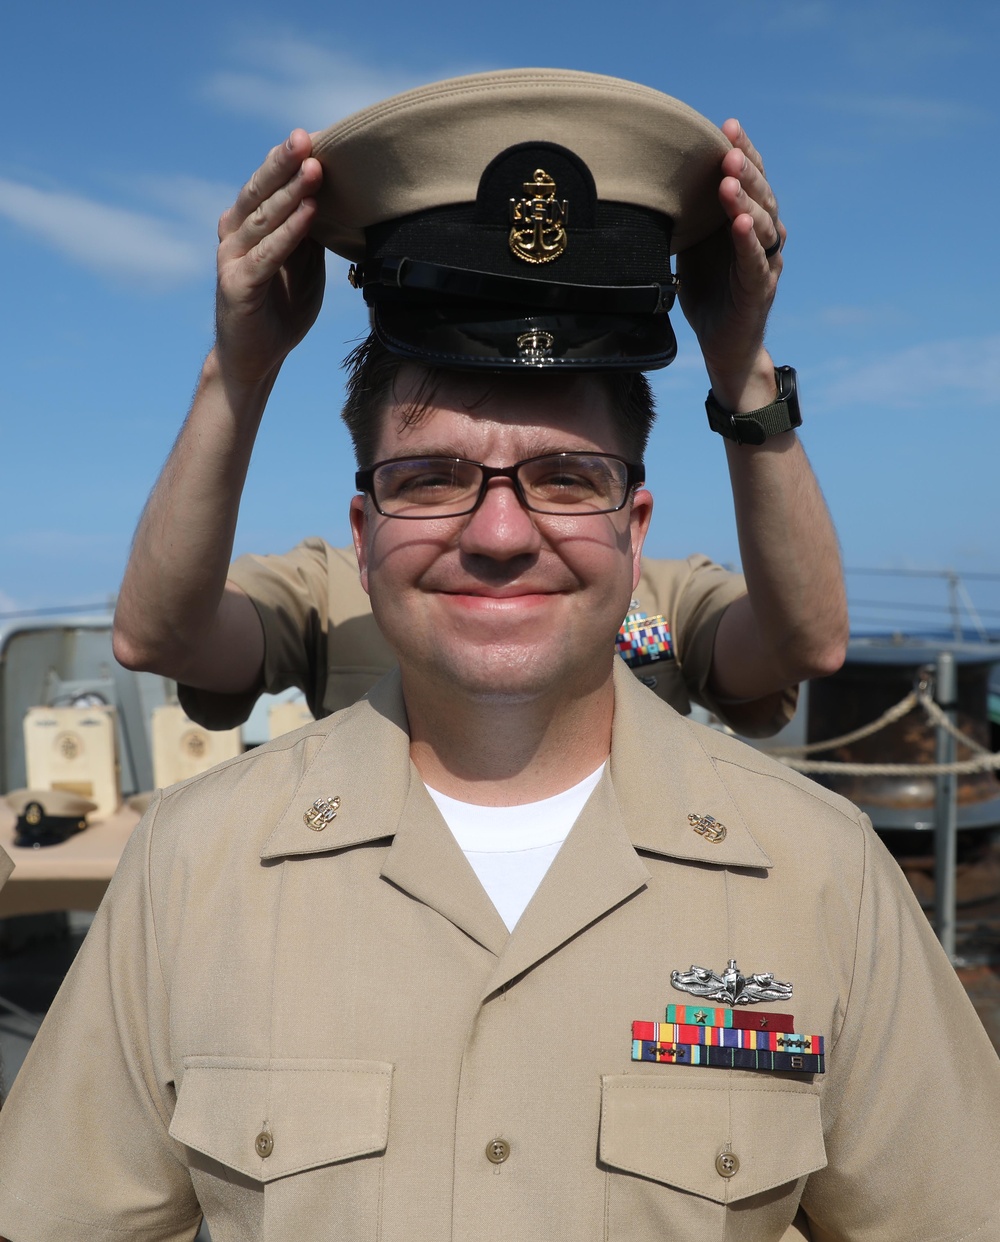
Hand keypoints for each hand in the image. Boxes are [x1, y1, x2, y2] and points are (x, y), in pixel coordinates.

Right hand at [214, 129, 325, 387]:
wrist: (255, 359)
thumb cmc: (280, 310)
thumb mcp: (305, 267)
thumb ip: (311, 235)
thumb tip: (335, 199)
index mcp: (248, 226)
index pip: (269, 185)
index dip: (289, 161)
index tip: (315, 136)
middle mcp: (235, 234)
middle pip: (260, 191)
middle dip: (284, 162)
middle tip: (306, 136)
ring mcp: (232, 258)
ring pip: (263, 218)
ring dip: (290, 192)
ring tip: (313, 169)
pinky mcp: (237, 284)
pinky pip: (267, 253)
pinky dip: (289, 232)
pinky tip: (309, 214)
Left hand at [676, 120, 785, 405]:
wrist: (722, 346)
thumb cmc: (708, 295)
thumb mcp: (691, 249)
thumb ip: (685, 219)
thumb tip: (648, 186)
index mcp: (744, 223)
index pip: (750, 181)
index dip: (742, 152)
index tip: (726, 126)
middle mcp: (762, 237)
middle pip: (761, 195)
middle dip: (745, 169)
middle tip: (727, 148)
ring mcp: (765, 262)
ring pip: (761, 224)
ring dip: (745, 200)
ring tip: (729, 180)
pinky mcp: (759, 289)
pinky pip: (755, 261)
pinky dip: (747, 241)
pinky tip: (737, 224)